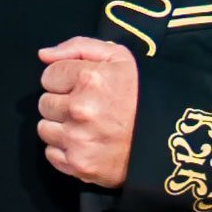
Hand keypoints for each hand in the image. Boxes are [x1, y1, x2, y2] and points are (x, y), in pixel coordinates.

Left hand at [33, 37, 139, 189]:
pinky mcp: (79, 164)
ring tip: (87, 126)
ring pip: (44, 129)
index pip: (49, 75)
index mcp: (90, 79)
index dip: (65, 80)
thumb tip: (43, 55)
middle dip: (62, 103)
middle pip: (44, 103)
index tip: (83, 87)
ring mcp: (78, 139)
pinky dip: (65, 149)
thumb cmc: (142, 94)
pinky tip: (86, 143)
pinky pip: (51, 154)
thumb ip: (78, 47)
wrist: (168, 138)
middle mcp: (80, 109)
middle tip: (88, 107)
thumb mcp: (119, 57)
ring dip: (61, 126)